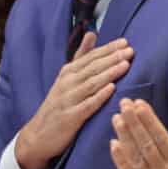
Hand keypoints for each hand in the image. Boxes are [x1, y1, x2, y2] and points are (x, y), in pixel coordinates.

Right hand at [14, 32, 132, 168]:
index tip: (125, 42)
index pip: (90, 57)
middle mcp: (67, 83)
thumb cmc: (58, 105)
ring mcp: (67, 100)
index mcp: (67, 72)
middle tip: (130, 50)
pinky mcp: (70, 118)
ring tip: (125, 65)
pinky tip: (112, 89)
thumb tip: (92, 33)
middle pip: (92, 68)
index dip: (108, 49)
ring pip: (91, 84)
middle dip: (112, 58)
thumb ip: (81, 56)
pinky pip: (87, 105)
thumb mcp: (66, 78)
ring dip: (109, 73)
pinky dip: (99, 96)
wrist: (37, 135)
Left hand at [110, 99, 167, 168]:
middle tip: (124, 103)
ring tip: (116, 118)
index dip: (150, 121)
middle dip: (134, 122)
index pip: (162, 138)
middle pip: (145, 143)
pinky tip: (113, 144)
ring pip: (135, 156)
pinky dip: (120, 159)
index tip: (140, 105)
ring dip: (125, 136)